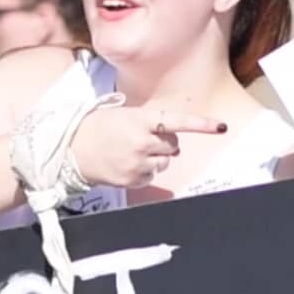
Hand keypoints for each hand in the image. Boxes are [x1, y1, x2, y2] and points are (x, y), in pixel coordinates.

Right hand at [69, 106, 227, 188]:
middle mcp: (142, 142)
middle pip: (174, 145)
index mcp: (140, 120)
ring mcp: (138, 163)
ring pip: (165, 162)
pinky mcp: (134, 179)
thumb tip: (171, 137)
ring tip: (132, 152)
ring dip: (156, 158)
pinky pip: (153, 176)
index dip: (201, 125)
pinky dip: (145, 171)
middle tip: (142, 139)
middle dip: (164, 143)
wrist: (72, 150)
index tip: (221, 127)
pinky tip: (128, 164)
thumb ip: (149, 122)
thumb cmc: (98, 127)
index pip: (176, 122)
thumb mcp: (124, 114)